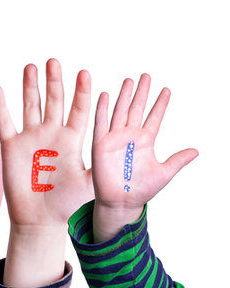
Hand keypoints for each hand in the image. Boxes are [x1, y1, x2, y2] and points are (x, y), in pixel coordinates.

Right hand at [0, 59, 92, 225]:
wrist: (39, 219)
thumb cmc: (66, 205)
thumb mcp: (89, 184)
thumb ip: (102, 166)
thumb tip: (126, 157)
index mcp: (72, 140)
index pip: (79, 110)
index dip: (82, 92)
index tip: (84, 73)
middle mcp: (51, 135)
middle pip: (53, 101)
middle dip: (54, 81)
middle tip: (54, 61)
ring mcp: (30, 139)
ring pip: (29, 106)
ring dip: (30, 87)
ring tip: (31, 67)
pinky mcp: (10, 148)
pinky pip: (4, 123)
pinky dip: (0, 108)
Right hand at [90, 74, 196, 240]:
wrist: (121, 202)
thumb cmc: (141, 190)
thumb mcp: (164, 173)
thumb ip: (178, 160)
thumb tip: (196, 151)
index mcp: (146, 141)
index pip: (155, 117)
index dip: (161, 104)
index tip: (167, 90)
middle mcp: (130, 136)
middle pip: (137, 109)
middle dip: (142, 92)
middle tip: (147, 76)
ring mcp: (115, 139)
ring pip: (120, 111)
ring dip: (124, 96)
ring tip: (129, 80)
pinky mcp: (100, 144)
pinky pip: (101, 124)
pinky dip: (101, 110)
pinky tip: (104, 95)